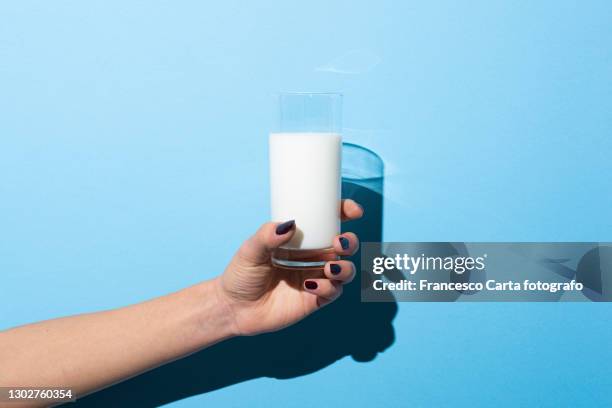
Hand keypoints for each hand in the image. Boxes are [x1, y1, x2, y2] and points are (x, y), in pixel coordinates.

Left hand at [214, 200, 362, 335]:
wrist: (234, 308)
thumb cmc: (241, 274)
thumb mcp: (251, 250)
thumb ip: (267, 236)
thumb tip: (290, 224)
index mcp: (301, 239)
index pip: (328, 222)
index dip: (344, 213)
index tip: (353, 210)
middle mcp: (312, 257)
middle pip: (345, 246)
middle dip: (350, 242)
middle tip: (339, 243)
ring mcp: (315, 278)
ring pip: (345, 270)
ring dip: (345, 267)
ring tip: (329, 268)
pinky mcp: (314, 300)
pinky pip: (333, 292)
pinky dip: (328, 287)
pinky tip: (310, 286)